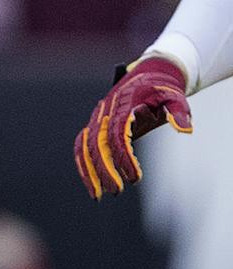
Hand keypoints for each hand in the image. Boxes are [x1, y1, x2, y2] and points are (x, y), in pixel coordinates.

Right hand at [74, 57, 191, 198]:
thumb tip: (186, 129)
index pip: (118, 135)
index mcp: (123, 106)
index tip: (134, 179)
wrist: (148, 73)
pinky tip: (92, 183)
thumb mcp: (175, 97)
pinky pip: (83, 146)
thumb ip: (179, 112)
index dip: (123, 158)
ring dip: (88, 171)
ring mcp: (97, 118)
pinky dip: (84, 164)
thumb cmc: (162, 89)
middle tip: (115, 192)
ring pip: (84, 147)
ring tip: (97, 195)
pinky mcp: (95, 125)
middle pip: (96, 144)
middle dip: (103, 170)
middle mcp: (105, 112)